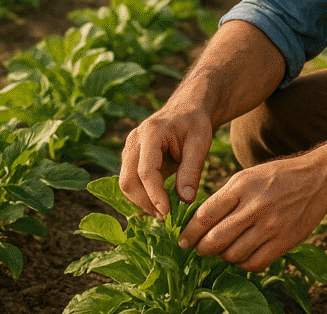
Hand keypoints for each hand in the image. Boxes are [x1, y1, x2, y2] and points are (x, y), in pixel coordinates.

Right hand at [119, 103, 212, 217]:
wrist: (187, 109)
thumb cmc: (195, 124)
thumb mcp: (200, 143)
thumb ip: (192, 170)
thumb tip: (185, 200)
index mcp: (151, 133)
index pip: (146, 171)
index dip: (154, 195)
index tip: (167, 213)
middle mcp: (134, 140)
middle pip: (128, 179)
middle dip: (145, 202)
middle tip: (166, 216)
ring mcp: (129, 148)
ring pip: (126, 182)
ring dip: (142, 200)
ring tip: (164, 211)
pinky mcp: (130, 157)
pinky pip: (130, 180)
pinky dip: (142, 194)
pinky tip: (158, 202)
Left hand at [178, 156, 326, 271]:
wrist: (316, 179)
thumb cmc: (277, 177)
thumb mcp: (248, 176)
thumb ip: (225, 197)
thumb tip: (198, 223)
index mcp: (242, 186)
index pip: (205, 215)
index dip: (190, 232)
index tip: (184, 240)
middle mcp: (255, 206)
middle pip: (215, 240)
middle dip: (202, 248)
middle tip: (201, 248)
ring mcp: (270, 226)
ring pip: (232, 255)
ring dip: (224, 255)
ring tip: (226, 247)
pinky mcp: (284, 241)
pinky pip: (253, 264)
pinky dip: (243, 263)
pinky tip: (244, 253)